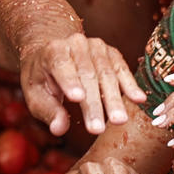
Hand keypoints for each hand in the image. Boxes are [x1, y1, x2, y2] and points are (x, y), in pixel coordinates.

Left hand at [19, 32, 145, 135]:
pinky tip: (138, 100)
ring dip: (114, 99)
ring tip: (119, 121)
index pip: (61, 66)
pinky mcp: (112, 53)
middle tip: (98, 129)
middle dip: (94, 103)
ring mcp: (96, 47)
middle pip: (87, 75)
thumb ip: (47, 110)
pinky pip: (122, 70)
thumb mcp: (35, 95)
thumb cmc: (42, 79)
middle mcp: (76, 44)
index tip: (78, 98)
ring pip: (107, 74)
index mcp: (53, 51)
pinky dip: (130, 85)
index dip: (70, 82)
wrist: (53, 56)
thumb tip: (59, 128)